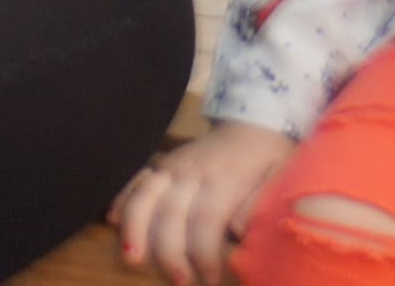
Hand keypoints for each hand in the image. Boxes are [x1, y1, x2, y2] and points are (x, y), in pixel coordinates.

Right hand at [110, 123, 287, 285]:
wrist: (252, 124)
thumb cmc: (269, 160)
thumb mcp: (280, 179)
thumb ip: (259, 204)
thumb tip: (240, 232)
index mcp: (225, 180)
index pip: (206, 219)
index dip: (203, 252)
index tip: (208, 278)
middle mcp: (192, 173)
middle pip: (170, 212)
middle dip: (168, 250)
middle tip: (176, 281)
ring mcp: (172, 167)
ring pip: (144, 195)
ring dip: (135, 227)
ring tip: (131, 257)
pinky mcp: (161, 165)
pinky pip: (135, 180)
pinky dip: (121, 199)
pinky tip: (113, 220)